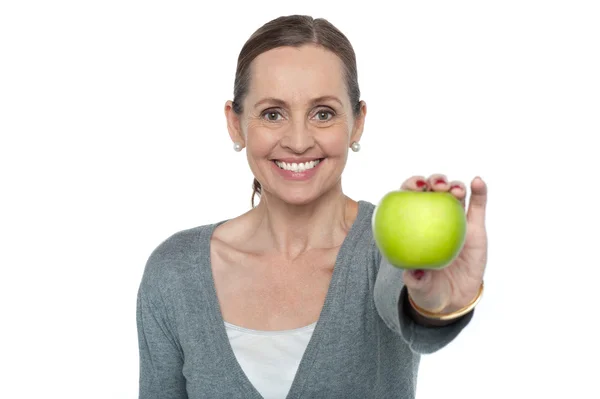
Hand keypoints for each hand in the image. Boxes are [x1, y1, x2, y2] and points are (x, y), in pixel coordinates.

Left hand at [400, 174, 487, 314]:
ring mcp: (455, 221)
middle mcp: (433, 218)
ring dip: (453, 185)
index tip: (413, 187)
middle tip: (434, 187)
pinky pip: (478, 205)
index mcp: (413, 226)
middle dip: (432, 181)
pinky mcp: (475, 227)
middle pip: (431, 192)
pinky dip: (479, 191)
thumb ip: (417, 280)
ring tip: (454, 189)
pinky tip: (478, 181)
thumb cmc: (429, 288)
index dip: (409, 187)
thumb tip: (415, 273)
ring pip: (454, 195)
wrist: (453, 298)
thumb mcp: (420, 287)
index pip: (408, 200)